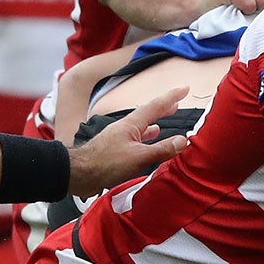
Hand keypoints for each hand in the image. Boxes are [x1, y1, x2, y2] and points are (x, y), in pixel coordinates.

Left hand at [67, 87, 190, 194]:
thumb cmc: (107, 163)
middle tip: (177, 103)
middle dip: (163, 109)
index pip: (156, 106)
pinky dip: (144, 141)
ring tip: (163, 125)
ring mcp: (119, 139)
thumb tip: (184, 140)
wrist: (79, 174)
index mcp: (131, 124)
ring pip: (141, 128)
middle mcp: (125, 128)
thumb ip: (162, 149)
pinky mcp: (114, 151)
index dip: (171, 97)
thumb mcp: (139, 156)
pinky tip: (146, 145)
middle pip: (148, 115)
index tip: (185, 89)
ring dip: (153, 125)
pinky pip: (135, 141)